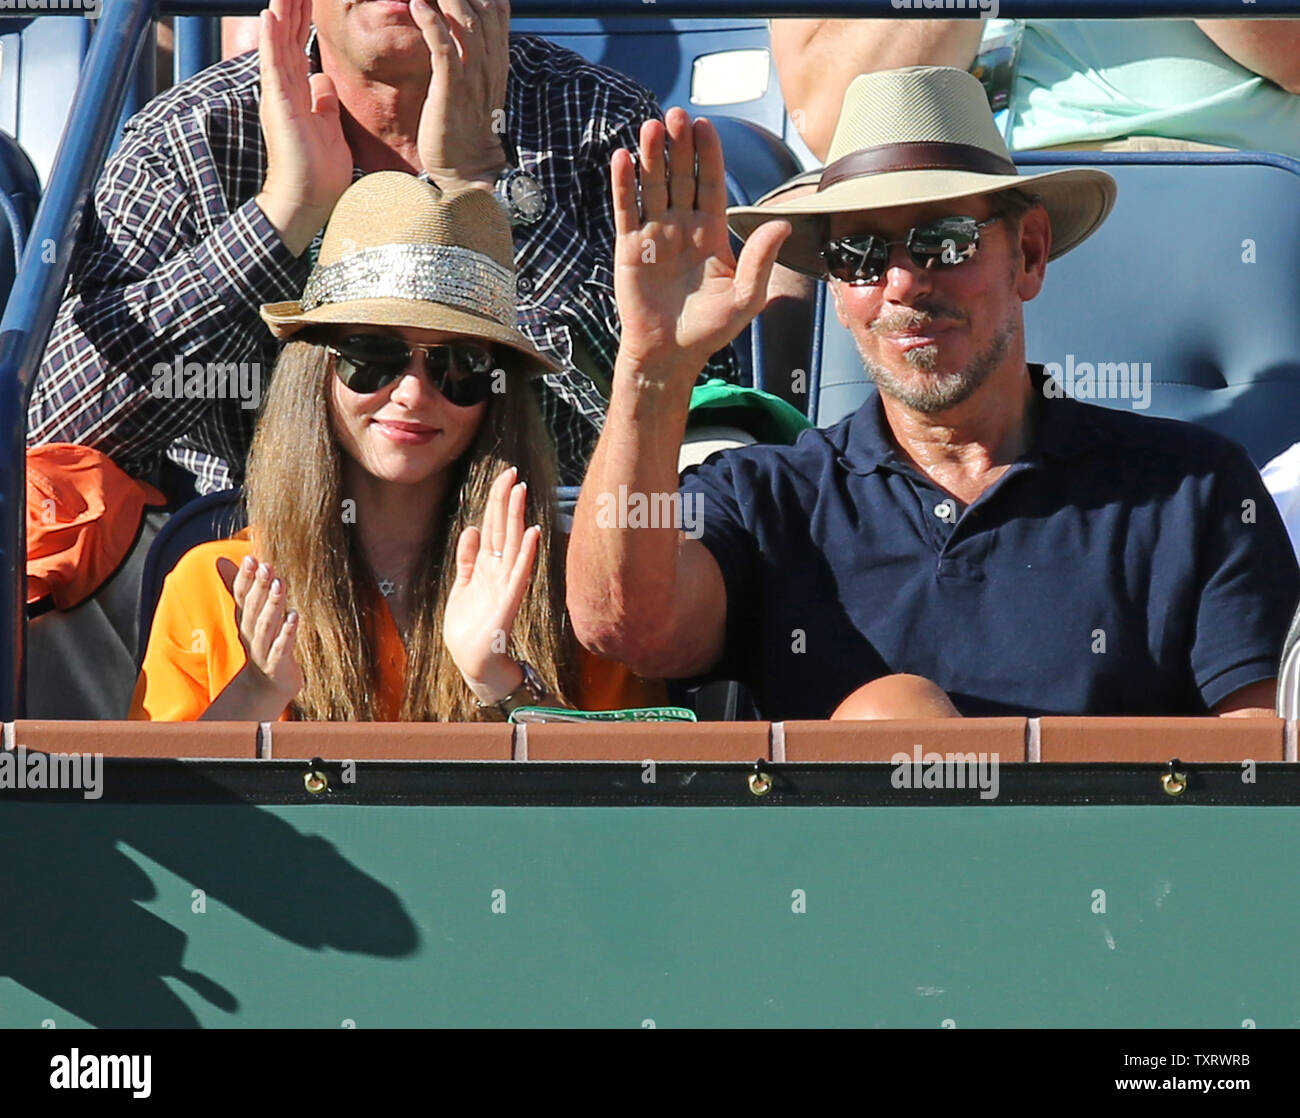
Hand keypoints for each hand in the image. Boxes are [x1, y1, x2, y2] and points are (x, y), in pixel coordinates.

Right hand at [216, 554, 303, 712]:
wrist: (267, 685)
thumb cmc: (262, 642)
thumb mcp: (248, 614)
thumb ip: (237, 587)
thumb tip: (220, 559)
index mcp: (244, 619)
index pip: (240, 596)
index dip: (244, 578)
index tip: (251, 558)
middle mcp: (250, 633)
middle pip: (252, 608)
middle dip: (259, 587)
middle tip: (266, 566)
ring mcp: (263, 650)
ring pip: (266, 625)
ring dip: (272, 605)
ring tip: (281, 584)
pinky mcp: (278, 664)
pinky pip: (281, 647)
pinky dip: (287, 632)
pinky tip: (294, 616)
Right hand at [255, 0, 352, 255]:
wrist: (308, 200)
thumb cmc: (318, 171)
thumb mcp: (328, 126)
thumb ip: (323, 101)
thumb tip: (323, 79)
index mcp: (298, 91)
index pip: (298, 44)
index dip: (302, 17)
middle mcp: (285, 88)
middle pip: (287, 35)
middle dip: (293, 5)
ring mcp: (280, 94)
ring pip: (279, 42)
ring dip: (281, 10)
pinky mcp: (280, 105)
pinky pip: (274, 66)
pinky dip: (271, 40)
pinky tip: (269, 14)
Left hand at [410, 0, 510, 190]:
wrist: (468, 168)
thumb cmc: (465, 126)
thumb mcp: (476, 84)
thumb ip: (474, 54)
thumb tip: (459, 27)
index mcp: (496, 58)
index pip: (498, 7)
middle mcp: (488, 63)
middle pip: (481, 6)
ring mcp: (472, 76)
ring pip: (464, 22)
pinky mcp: (451, 90)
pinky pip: (444, 49)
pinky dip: (430, 24)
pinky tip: (415, 5)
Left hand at [443, 466, 540, 700]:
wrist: (474, 662)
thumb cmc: (469, 628)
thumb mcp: (462, 586)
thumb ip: (467, 559)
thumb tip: (470, 529)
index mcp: (486, 566)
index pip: (492, 527)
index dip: (496, 502)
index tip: (504, 478)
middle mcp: (499, 571)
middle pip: (503, 529)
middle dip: (506, 501)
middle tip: (512, 473)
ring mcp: (505, 584)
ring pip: (512, 544)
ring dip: (517, 518)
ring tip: (521, 492)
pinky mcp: (509, 601)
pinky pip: (519, 573)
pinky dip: (525, 553)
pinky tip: (532, 534)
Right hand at [611, 107, 790, 381]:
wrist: (670, 354)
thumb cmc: (710, 330)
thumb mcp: (745, 297)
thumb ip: (761, 261)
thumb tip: (782, 223)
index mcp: (711, 232)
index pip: (710, 184)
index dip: (708, 155)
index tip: (705, 125)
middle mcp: (682, 226)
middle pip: (680, 176)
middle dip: (679, 146)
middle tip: (676, 115)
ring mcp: (655, 234)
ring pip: (653, 186)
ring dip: (651, 157)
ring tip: (651, 128)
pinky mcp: (630, 247)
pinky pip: (626, 210)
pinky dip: (623, 185)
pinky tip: (622, 158)